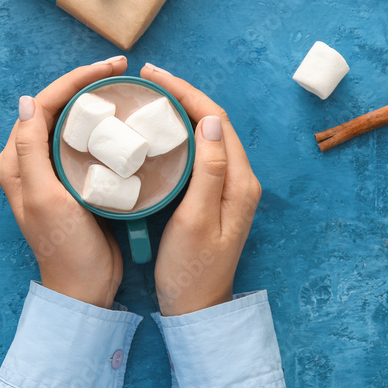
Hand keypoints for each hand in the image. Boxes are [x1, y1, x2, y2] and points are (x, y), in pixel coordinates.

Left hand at [0, 57, 127, 308]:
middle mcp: (30, 161)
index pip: (42, 105)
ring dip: (96, 101)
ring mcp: (54, 170)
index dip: (75, 81)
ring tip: (124, 86)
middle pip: (58, 107)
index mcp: (16, 161)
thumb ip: (30, 151)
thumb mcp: (44, 197)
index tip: (110, 69)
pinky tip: (124, 118)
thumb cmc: (63, 246)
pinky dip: (104, 126)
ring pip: (73, 122)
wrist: (85, 286)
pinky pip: (87, 142)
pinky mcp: (75, 179)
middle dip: (88, 84)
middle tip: (122, 70)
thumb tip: (25, 102)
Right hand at [141, 63, 262, 316]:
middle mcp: (239, 179)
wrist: (197, 309)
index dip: (187, 92)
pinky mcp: (216, 197)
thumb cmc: (192, 270)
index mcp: (239, 182)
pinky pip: (202, 152)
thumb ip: (206, 170)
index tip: (155, 77)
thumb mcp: (196, 219)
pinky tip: (161, 132)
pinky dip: (182, 134)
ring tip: (151, 98)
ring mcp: (229, 188)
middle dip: (183, 95)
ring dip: (183, 111)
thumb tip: (209, 121)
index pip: (216, 120)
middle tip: (147, 81)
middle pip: (214, 122)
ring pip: (208, 135)